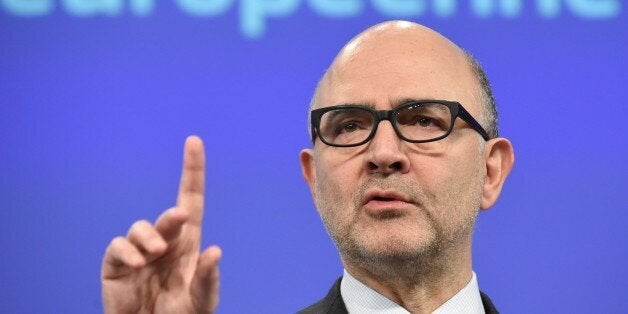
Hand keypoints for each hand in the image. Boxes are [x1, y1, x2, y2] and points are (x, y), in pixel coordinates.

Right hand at [101, 136, 220, 313]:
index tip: (194, 141)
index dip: (193, 171)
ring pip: (140, 227)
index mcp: (188, 243)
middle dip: (172, 216)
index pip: (191, 200)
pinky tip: (138, 263)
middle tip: (179, 219)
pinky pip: (118, 247)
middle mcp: (165, 242)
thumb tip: (215, 251)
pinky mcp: (117, 265)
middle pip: (169, 217)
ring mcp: (140, 252)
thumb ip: (207, 278)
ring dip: (149, 236)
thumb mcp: (201, 300)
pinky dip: (127, 251)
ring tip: (155, 256)